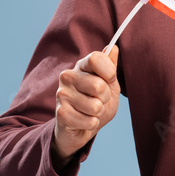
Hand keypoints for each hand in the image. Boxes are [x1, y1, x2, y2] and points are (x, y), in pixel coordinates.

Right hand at [52, 45, 120, 169]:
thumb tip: (113, 47)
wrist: (81, 128)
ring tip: (90, 111)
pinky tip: (84, 121)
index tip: (110, 79)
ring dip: (98, 113)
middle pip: (99, 85)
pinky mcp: (60, 113)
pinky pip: (89, 121)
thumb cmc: (96, 103)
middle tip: (99, 101)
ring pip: (95, 106)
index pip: (95, 58)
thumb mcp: (109, 85)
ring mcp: (62, 94)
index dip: (109, 71)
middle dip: (106, 98)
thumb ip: (110, 67)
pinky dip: (92, 124)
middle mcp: (68, 76)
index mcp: (81, 66)